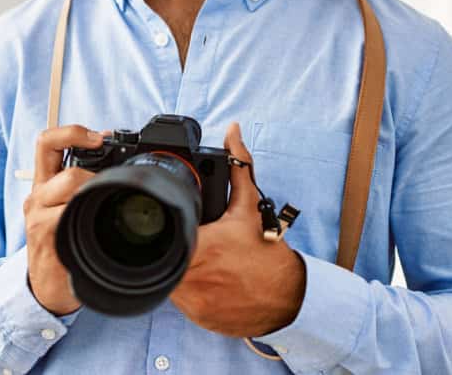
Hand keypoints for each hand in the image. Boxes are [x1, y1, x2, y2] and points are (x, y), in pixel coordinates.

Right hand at [24, 124, 104, 315]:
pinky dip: (89, 215)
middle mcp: (37, 197)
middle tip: (115, 184)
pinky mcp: (48, 237)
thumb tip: (119, 165)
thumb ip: (82, 187)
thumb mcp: (64, 210)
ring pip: (72, 187)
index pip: (47, 143)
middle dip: (97, 175)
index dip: (72, 133)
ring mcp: (39, 217)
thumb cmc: (62, 246)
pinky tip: (98, 228)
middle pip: (68, 169)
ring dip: (95, 193)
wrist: (46, 287)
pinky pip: (70, 215)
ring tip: (106, 209)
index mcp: (44, 185)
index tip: (98, 137)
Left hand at [170, 122, 306, 337]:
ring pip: (168, 281)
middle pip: (162, 258)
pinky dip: (190, 293)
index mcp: (199, 245)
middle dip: (171, 250)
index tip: (172, 226)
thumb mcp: (249, 207)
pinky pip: (182, 303)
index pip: (163, 234)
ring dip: (177, 271)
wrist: (289, 298)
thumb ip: (238, 168)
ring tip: (198, 263)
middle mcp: (192, 275)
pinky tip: (207, 283)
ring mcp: (194, 300)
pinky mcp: (199, 318)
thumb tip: (232, 133)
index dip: (164, 229)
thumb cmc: (266, 251)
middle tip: (189, 245)